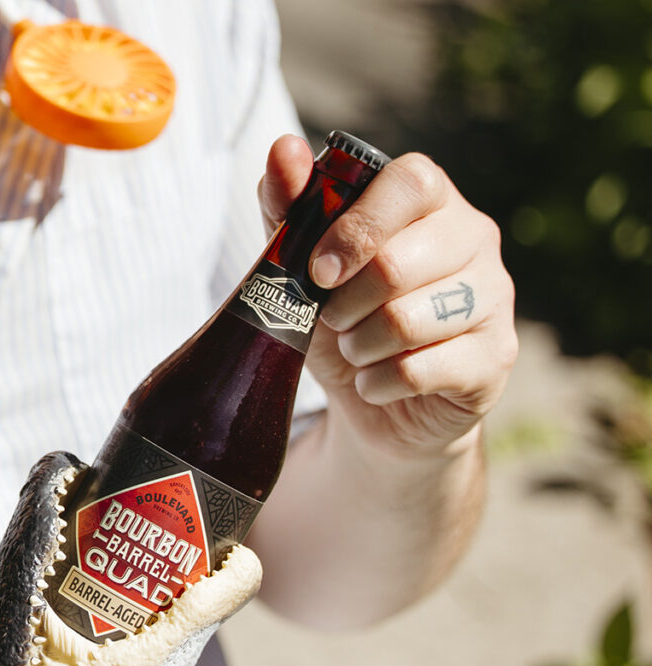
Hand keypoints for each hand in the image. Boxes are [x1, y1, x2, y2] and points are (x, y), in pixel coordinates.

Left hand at [259, 134, 516, 459]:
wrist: (374, 400)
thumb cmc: (342, 319)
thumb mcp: (304, 265)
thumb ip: (291, 207)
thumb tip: (284, 149)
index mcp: (431, 201)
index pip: (411, 182)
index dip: (356, 227)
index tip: (318, 270)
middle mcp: (475, 239)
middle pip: (397, 264)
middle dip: (344, 304)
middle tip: (332, 319)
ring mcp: (494, 297)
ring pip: (407, 321)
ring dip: (359, 345)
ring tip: (355, 348)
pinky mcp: (496, 356)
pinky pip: (421, 370)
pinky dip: (379, 382)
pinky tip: (376, 381)